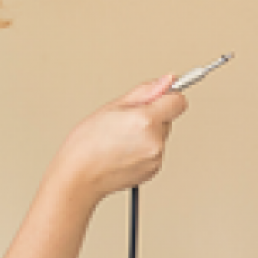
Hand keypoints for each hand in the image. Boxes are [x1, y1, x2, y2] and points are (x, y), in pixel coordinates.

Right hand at [52, 76, 188, 204]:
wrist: (79, 176)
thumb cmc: (87, 143)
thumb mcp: (112, 107)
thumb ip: (145, 92)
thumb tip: (168, 81)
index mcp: (146, 121)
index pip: (178, 101)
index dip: (167, 96)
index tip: (157, 97)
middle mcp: (155, 141)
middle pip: (169, 118)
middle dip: (152, 115)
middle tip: (126, 121)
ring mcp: (156, 158)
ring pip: (161, 135)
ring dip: (148, 133)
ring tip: (121, 138)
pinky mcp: (154, 170)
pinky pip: (155, 151)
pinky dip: (144, 149)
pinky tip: (124, 151)